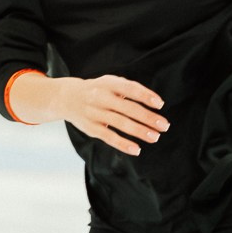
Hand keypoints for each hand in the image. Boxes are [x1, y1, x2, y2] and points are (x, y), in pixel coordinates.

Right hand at [16, 73, 168, 155]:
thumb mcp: (110, 82)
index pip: (130, 88)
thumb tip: (154, 102)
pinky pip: (109, 137)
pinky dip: (123, 144)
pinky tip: (136, 149)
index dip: (145, 96)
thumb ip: (129, 89)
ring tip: (155, 137)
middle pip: (128, 108)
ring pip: (120, 123)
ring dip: (139, 131)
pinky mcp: (91, 128)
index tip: (160, 104)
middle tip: (164, 126)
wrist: (67, 98)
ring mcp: (95, 113)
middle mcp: (100, 97)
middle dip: (148, 117)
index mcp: (108, 84)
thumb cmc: (97, 90)